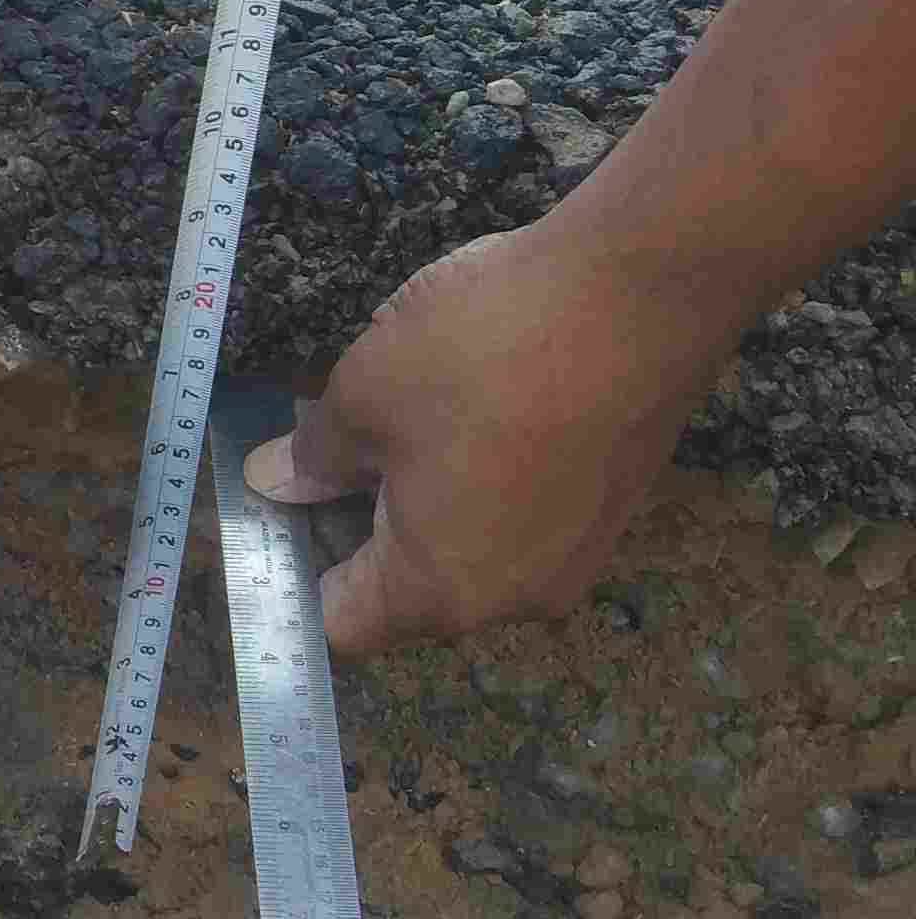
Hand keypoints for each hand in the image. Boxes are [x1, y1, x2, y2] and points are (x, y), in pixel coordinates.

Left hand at [246, 225, 730, 658]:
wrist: (642, 293)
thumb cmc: (487, 349)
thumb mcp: (364, 393)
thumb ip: (313, 455)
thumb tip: (276, 483)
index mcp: (441, 592)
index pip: (344, 625)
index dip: (299, 571)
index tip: (280, 505)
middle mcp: (515, 600)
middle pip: (407, 592)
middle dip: (359, 524)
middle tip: (333, 439)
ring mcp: (574, 559)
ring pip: (467, 549)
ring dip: (424, 496)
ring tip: (406, 408)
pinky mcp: (612, 511)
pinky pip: (521, 516)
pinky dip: (485, 478)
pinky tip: (475, 402)